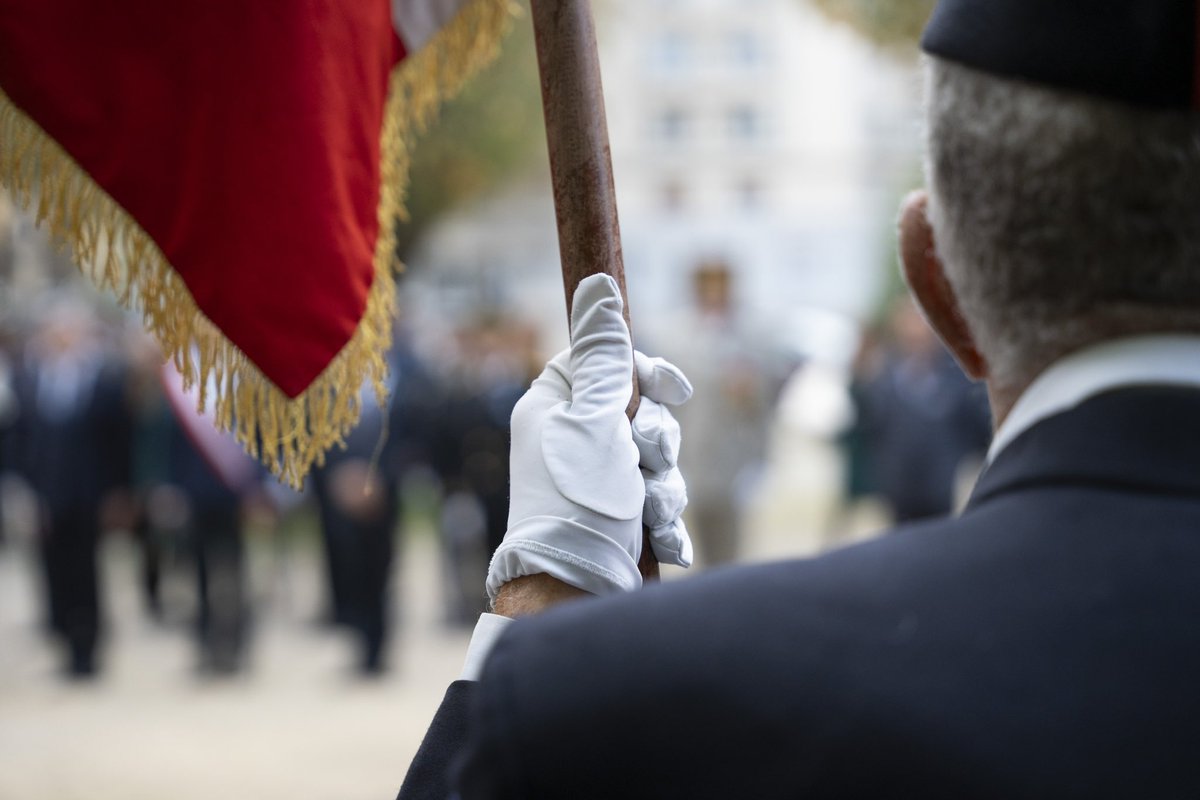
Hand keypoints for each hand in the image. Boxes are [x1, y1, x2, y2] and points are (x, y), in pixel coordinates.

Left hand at [486, 274, 692, 602]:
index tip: (672, 391)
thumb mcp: (594, 418)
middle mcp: (571, 439)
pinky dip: (662, 519)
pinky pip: (658, 499)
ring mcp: (594, 479)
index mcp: (553, 406)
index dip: (644, 375)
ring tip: (645, 511)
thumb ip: (603, 354)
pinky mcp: (616, 516)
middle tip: (645, 459)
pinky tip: (657, 539)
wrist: (574, 589)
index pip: (607, 362)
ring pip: (657, 458)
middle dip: (657, 441)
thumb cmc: (579, 499)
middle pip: (642, 411)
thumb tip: (598, 283)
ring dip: (663, 485)